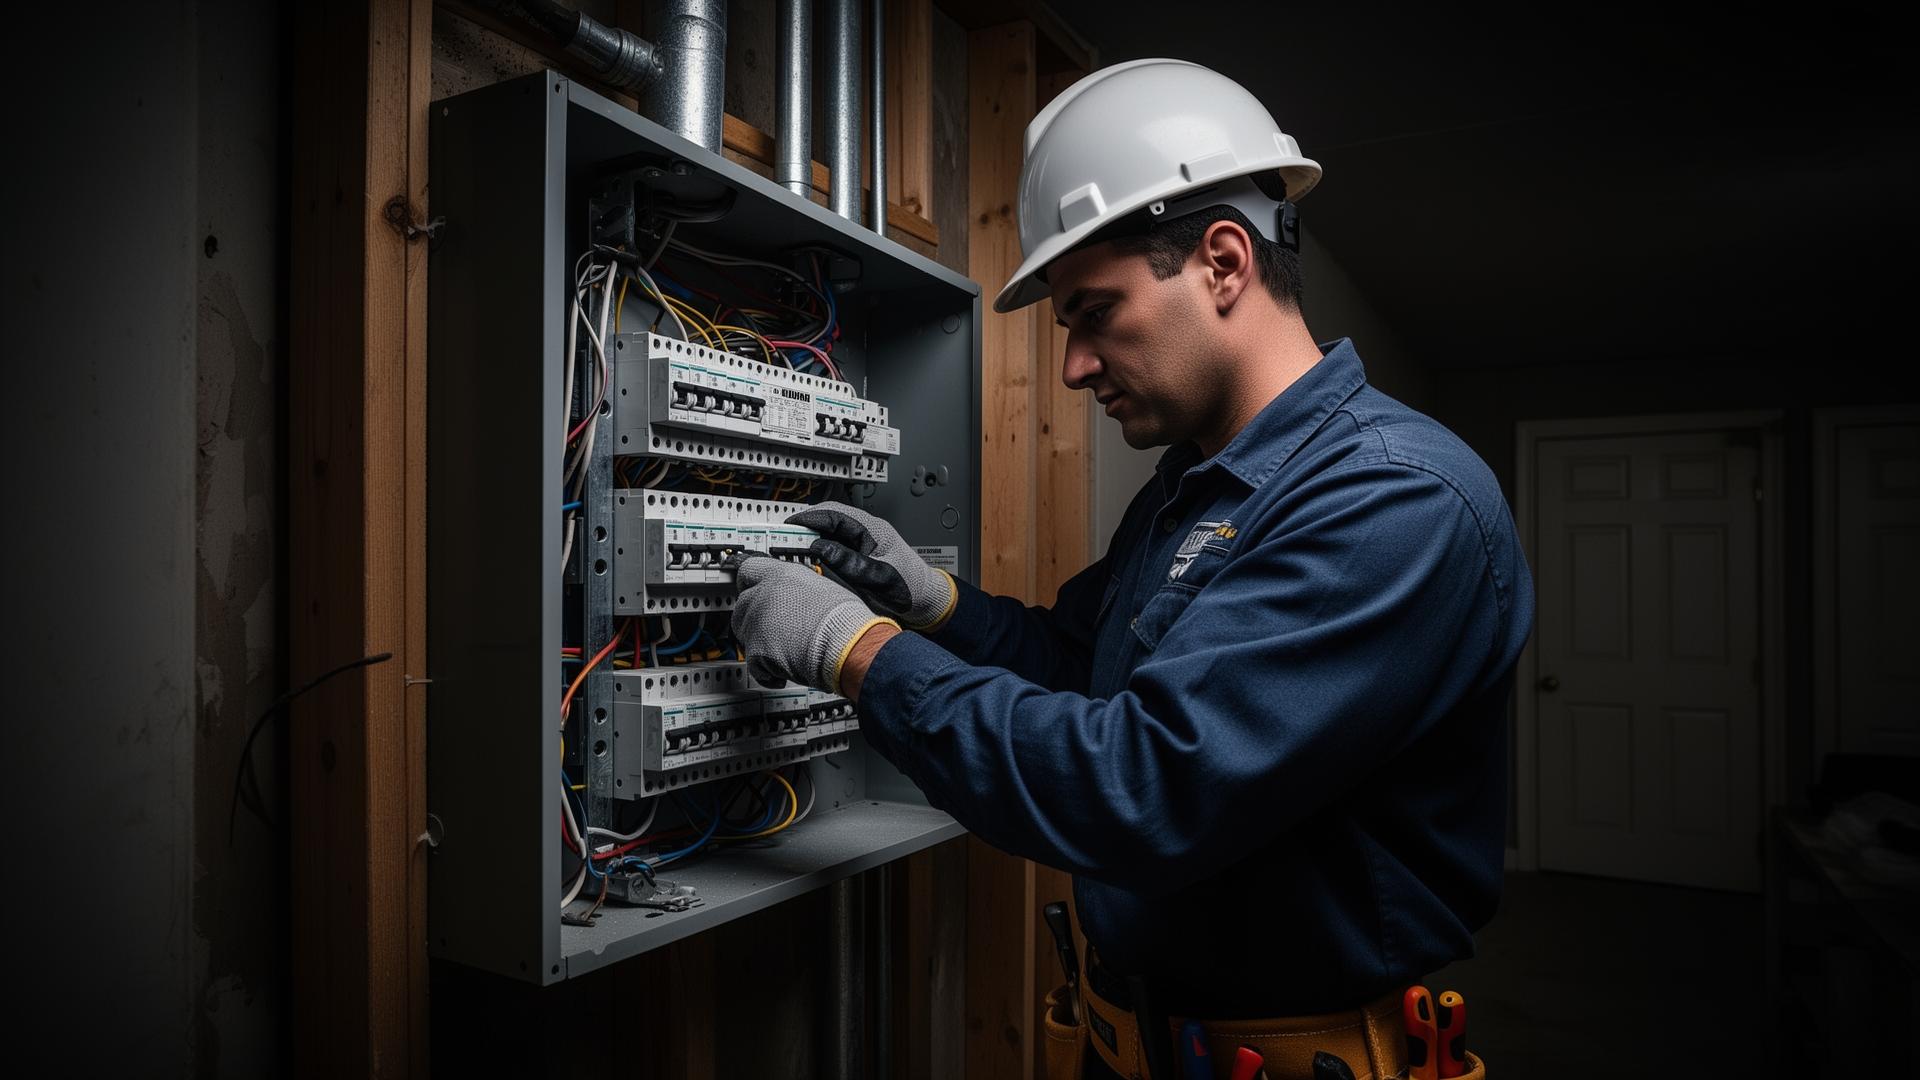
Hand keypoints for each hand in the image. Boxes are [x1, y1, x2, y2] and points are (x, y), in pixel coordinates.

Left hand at [726, 551, 898, 692]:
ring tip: (784, 652)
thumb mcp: (824, 587)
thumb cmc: (845, 619)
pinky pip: (754, 663)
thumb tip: (799, 598)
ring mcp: (757, 621)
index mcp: (782, 575)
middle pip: (742, 605)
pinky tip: (787, 670)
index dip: (748, 583)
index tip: (748, 588)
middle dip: (754, 619)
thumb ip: (800, 589)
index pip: (749, 570)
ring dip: (759, 644)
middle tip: (773, 631)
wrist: (847, 643)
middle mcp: (764, 594)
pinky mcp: (756, 649)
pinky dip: (767, 671)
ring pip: (743, 634)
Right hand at [787, 502, 957, 631]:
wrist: (927, 601)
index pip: (834, 514)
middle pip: (827, 522)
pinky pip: (833, 549)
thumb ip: (850, 562)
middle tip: (781, 541)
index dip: (808, 519)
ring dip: (809, 541)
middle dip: (803, 529)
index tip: (788, 527)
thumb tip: (819, 549)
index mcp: (873, 529)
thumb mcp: (880, 577)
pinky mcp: (859, 557)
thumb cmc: (912, 588)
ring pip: (828, 535)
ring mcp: (862, 544)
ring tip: (789, 552)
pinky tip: (807, 564)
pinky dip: (818, 553)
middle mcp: (866, 532)